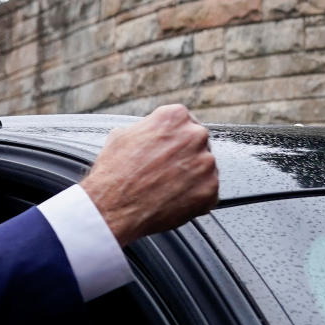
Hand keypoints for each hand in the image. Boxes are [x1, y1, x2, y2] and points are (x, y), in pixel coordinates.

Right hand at [80, 104, 217, 245]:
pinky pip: (208, 191)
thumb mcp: (122, 135)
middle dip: (185, 156)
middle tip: (166, 169)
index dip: (174, 138)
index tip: (168, 148)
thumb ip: (146, 129)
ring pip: (204, 167)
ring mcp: (206, 164)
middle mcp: (195, 135)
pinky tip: (173, 199)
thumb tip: (150, 133)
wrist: (113, 207)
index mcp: (175, 117)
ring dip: (191, 176)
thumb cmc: (115, 172)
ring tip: (166, 187)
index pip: (184, 122)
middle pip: (197, 143)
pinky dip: (194, 197)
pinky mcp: (210, 190)